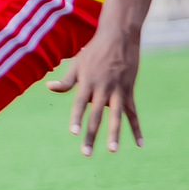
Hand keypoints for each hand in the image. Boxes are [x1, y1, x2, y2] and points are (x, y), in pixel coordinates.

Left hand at [46, 23, 142, 155]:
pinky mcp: (129, 92)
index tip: (73, 133)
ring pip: (116, 117)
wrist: (119, 37)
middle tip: (86, 153)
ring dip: (114, 134)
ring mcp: (118, 91)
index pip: (80, 104)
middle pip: (96, 115)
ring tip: (112, 150)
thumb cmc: (94, 51)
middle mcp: (102, 89)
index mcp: (87, 83)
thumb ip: (66, 80)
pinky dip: (136, 129)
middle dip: (91, 134)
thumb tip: (49, 88)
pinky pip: (133, 114)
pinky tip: (139, 144)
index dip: (77, 118)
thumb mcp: (77, 64)